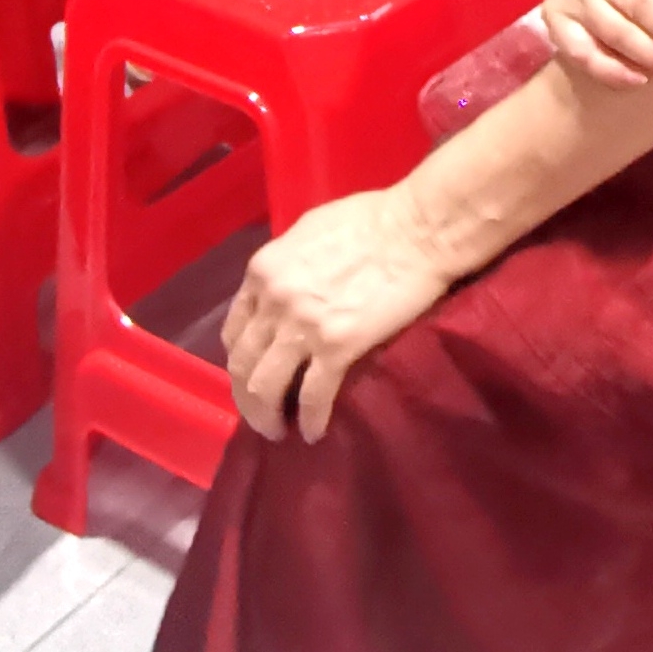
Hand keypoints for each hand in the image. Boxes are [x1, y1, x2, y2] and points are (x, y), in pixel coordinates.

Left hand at [223, 189, 457, 442]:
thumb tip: (283, 290)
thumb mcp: (309, 231)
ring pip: (265, 387)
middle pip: (242, 365)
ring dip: (266, 416)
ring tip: (278, 431)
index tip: (252, 376)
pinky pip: (313, 396)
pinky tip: (314, 432)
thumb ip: (286, 266)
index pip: (233, 330)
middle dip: (246, 398)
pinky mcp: (338, 347)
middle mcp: (273, 301)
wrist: (419, 229)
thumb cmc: (373, 219)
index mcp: (263, 270)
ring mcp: (303, 326)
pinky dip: (310, 420)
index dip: (240, 360)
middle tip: (261, 416)